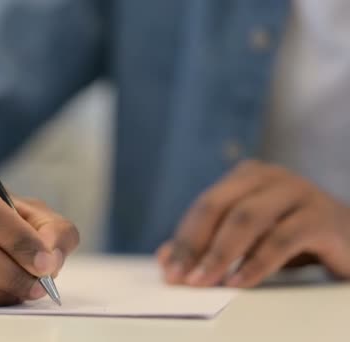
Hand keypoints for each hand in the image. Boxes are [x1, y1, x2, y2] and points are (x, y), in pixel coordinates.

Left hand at [157, 160, 349, 287]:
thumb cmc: (293, 235)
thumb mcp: (248, 237)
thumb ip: (209, 242)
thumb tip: (167, 258)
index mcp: (247, 176)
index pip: (205, 205)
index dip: (184, 238)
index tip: (169, 269)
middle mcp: (270, 177)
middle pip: (220, 206)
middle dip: (195, 244)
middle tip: (181, 278)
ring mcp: (298, 192)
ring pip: (247, 218)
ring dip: (220, 253)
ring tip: (204, 282)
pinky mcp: (322, 217)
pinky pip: (281, 239)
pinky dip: (256, 263)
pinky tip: (239, 282)